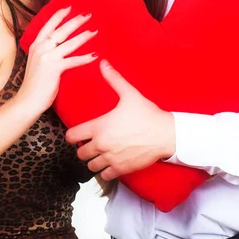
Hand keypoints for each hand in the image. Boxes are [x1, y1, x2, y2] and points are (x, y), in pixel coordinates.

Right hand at [16, 7, 97, 115]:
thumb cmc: (34, 84)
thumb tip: (58, 47)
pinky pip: (73, 61)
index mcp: (36, 45)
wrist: (27, 100)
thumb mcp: (37, 63)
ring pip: (69, 43)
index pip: (48, 25)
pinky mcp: (54, 69)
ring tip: (95, 31)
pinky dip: (85, 58)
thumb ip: (46, 53)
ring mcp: (47, 58)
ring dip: (83, 36)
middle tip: (88, 14)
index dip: (59, 15)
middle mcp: (40, 48)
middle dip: (75, 21)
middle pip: (61, 30)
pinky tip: (95, 55)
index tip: (69, 7)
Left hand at [65, 60, 175, 179]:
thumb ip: (113, 79)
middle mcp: (102, 144)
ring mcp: (111, 158)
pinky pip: (104, 175)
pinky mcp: (121, 169)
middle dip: (83, 149)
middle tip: (91, 143)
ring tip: (100, 154)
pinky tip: (111, 162)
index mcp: (99, 127)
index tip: (78, 134)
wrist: (166, 134)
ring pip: (90, 166)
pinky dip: (105, 171)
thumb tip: (103, 62)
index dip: (73, 135)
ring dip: (93, 160)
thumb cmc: (148, 114)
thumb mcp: (130, 94)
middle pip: (80, 154)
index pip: (72, 136)